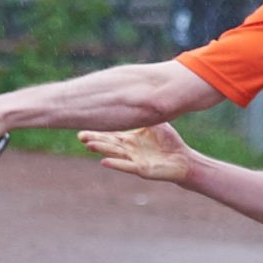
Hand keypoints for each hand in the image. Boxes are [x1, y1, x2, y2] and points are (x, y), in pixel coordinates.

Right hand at [79, 123, 193, 183]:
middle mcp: (128, 149)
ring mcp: (133, 159)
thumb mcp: (155, 123)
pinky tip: (104, 162)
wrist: (182, 159)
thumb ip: (146, 112)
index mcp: (129, 138)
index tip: (83, 123)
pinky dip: (115, 164)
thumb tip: (138, 93)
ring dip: (101, 150)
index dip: (98, 129)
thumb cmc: (168, 141)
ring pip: (114, 154)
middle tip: (79, 134)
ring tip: (88, 145)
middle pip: (108, 143)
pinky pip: (127, 166)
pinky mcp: (142, 169)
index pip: (110, 133)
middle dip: (94, 139)